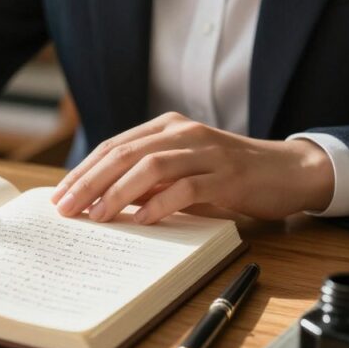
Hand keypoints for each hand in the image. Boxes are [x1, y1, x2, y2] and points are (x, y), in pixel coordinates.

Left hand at [49, 112, 334, 223]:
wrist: (288, 171)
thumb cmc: (229, 175)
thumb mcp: (182, 172)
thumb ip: (148, 181)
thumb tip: (102, 202)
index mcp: (167, 127)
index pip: (114, 146)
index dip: (84, 170)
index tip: (60, 195)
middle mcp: (183, 132)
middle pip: (124, 154)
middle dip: (89, 182)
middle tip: (66, 208)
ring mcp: (206, 151)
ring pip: (150, 167)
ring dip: (118, 193)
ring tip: (97, 216)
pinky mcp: (227, 174)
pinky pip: (187, 188)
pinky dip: (160, 204)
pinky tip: (141, 220)